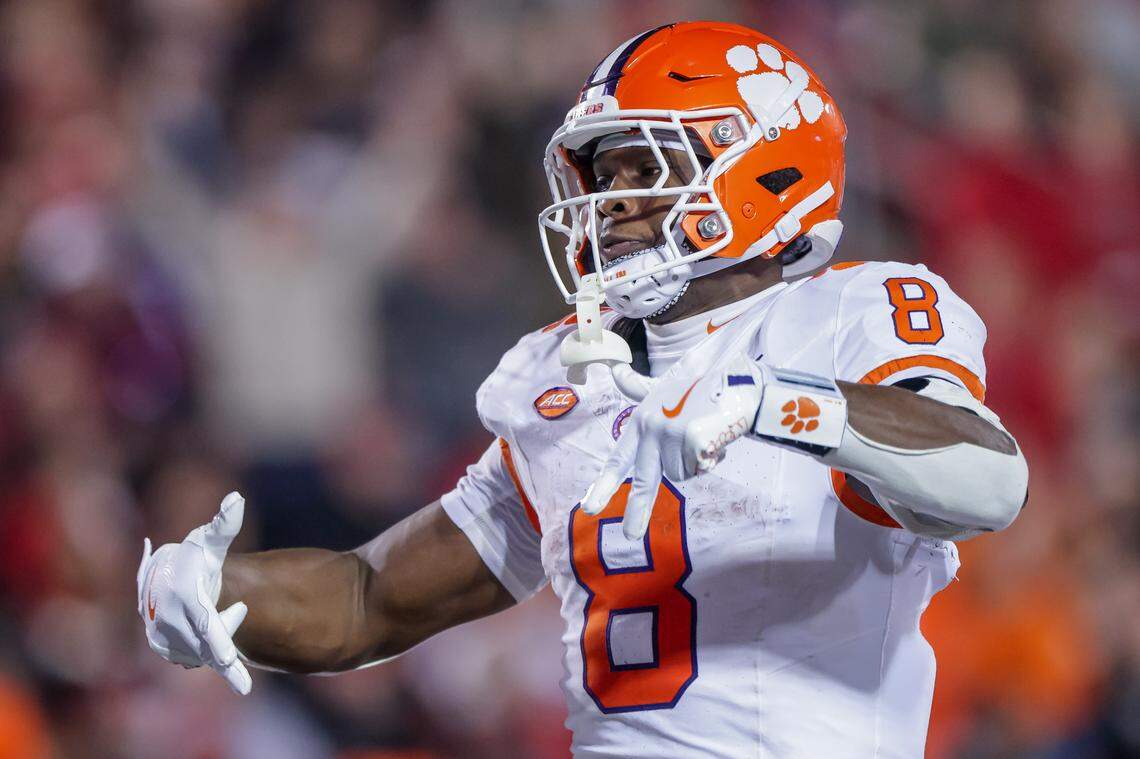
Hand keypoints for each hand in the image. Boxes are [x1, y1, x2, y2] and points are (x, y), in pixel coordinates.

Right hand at [137, 492, 251, 693]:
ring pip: (203, 653)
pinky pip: (195, 657)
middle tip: (241, 611)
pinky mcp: (164, 650)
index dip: (219, 640)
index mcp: (184, 598)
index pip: (205, 625)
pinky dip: (207, 647)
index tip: (230, 661)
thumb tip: (236, 499)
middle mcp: (169, 622)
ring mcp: (164, 639)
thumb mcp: (208, 541)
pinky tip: (212, 625)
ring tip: (229, 609)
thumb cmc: (194, 557)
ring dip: (218, 640)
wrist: (165, 576)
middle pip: (210, 644)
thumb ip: (225, 525)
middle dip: (226, 639)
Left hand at [583, 353, 764, 538]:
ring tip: (704, 436)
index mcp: (641, 421)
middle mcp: (652, 429)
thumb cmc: (699, 387)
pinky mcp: (693, 440)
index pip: (618, 458)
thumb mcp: (663, 387)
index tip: (590, 507)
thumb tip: (614, 371)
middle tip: (629, 537)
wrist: (736, 382)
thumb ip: (637, 386)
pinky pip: (700, 468)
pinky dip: (711, 459)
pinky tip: (716, 438)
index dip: (604, 484)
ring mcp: (672, 435)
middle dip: (638, 510)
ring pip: (681, 474)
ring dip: (694, 463)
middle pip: (644, 480)